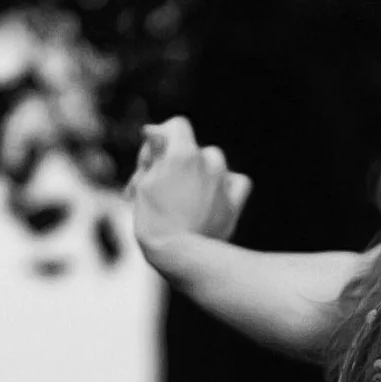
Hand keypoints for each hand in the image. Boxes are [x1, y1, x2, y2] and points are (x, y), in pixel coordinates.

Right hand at [126, 116, 252, 268]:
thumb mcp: (143, 184)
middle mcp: (209, 161)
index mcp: (183, 153)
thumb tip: (155, 134)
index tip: (153, 155)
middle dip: (176, 162)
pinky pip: (236, 182)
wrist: (181, 256)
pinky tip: (213, 196)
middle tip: (159, 187)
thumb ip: (153, 155)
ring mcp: (224, 182)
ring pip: (214, 164)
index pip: (178, 125)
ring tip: (183, 197)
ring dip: (200, 173)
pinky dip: (226, 186)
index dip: (163, 136)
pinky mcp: (235, 202)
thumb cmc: (155, 221)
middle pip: (192, 149)